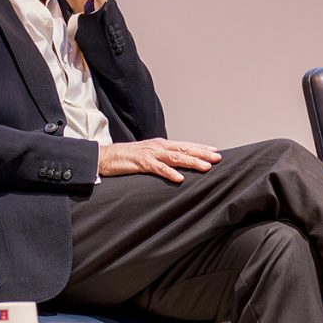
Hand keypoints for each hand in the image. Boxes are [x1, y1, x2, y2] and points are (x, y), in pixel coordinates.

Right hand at [98, 139, 221, 183]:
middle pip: (184, 149)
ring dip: (192, 162)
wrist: (105, 157)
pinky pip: (158, 168)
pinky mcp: (141, 162)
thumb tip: (177, 165)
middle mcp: (158, 146)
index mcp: (161, 144)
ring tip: (206, 168)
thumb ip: (162, 158)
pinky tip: (180, 178)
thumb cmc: (127, 158)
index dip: (201, 148)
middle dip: (202, 154)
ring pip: (175, 157)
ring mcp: (150, 153)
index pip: (185, 144)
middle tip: (218, 158)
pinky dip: (170, 173)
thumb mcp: (148, 156)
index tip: (215, 151)